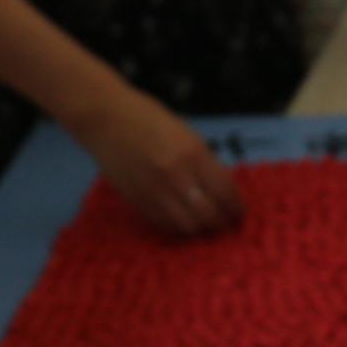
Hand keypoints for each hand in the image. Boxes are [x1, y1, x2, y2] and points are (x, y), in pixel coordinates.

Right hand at [87, 88, 242, 239]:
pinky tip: (182, 219)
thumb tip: (223, 190)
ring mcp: (154, 191)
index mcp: (193, 154)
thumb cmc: (148, 119)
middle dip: (221, 223)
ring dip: (199, 228)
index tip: (240, 213)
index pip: (225, 193)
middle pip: (209, 216)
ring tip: (204, 224)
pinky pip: (164, 224)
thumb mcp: (187, 135)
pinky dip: (177, 226)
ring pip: (187, 226)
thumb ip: (205, 163)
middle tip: (225, 222)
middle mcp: (176, 176)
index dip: (237, 208)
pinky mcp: (137, 200)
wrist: (106, 118)